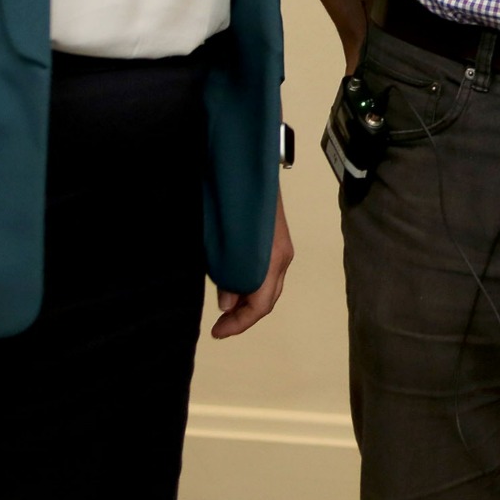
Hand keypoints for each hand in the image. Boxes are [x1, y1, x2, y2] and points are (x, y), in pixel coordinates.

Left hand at [212, 195, 294, 338]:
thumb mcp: (222, 245)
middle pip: (267, 300)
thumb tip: (227, 303)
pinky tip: (234, 285)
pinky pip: (268, 274)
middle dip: (243, 316)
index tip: (216, 332)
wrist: (247, 168)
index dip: (239, 323)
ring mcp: (282, 249)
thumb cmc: (233, 205)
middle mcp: (282, 258)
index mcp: (271, 260)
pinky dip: (251, 286)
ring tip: (223, 307)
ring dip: (247, 301)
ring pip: (268, 287)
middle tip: (219, 325)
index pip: (260, 305)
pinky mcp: (277, 242)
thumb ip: (226, 275)